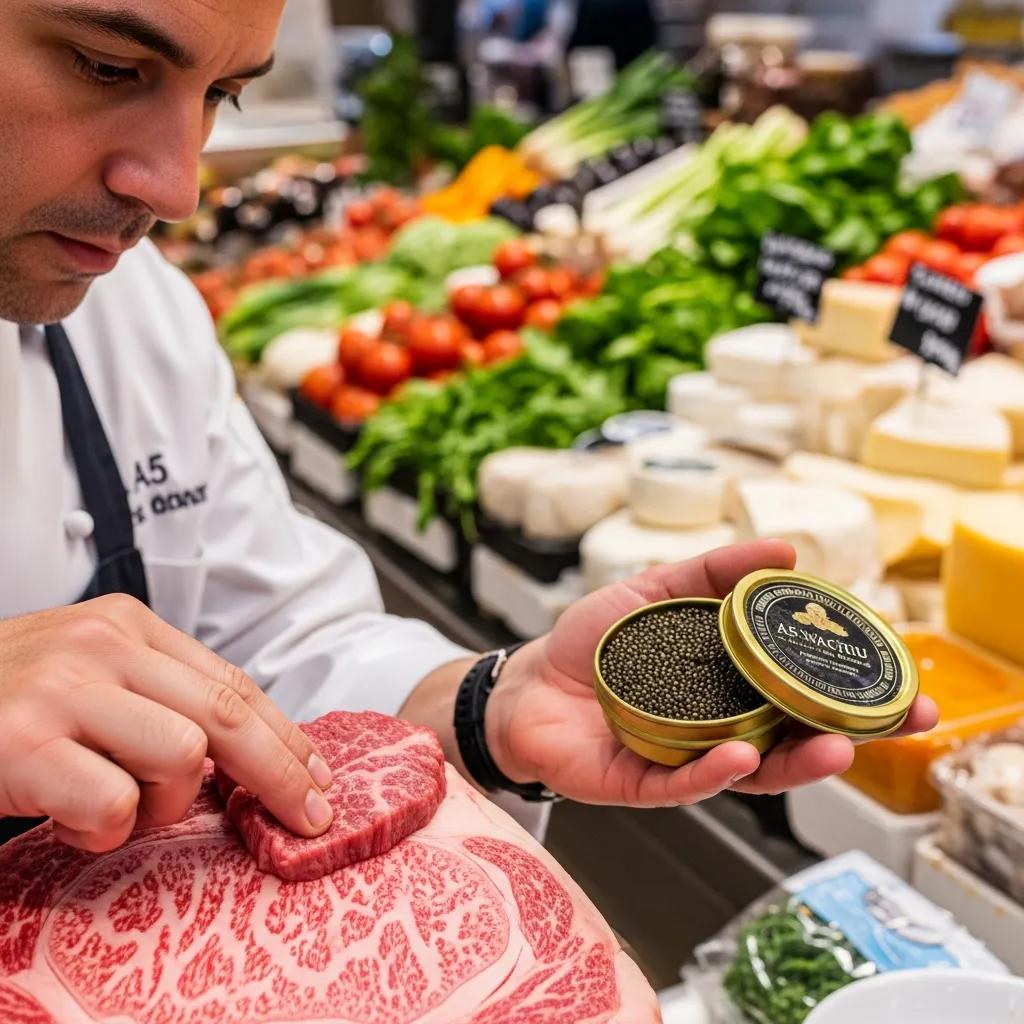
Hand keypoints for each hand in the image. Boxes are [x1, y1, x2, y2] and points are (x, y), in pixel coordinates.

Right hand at [0, 595, 333, 851]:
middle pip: (226, 716)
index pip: (231, 683)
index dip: (285, 736)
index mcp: (127, 624)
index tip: (317, 777)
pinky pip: (114, 801)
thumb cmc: (2, 699)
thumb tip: (240, 753)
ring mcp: (62, 690)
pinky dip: (106, 829)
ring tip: (119, 809)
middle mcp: (101, 645)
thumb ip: (155, 695)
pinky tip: (74, 820)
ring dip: (164, 804)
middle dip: (279, 774)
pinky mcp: (23, 743)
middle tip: (308, 818)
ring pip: (181, 755)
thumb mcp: (86, 673)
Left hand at [487, 541, 938, 806]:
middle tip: (903, 723)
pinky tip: (740, 754)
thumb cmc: (594, 642)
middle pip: (794, 740)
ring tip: (834, 745)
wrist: (527, 682)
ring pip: (751, 773)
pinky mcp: (641, 785)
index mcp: (730, 688)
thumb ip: (714, 573)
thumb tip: (786, 549)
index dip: (852, 691)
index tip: (908, 686)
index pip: (801, 693)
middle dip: (851, 734)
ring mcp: (685, 762)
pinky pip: (683, 784)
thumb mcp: (656, 592)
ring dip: (794, 763)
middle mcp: (719, 731)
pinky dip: (712, 772)